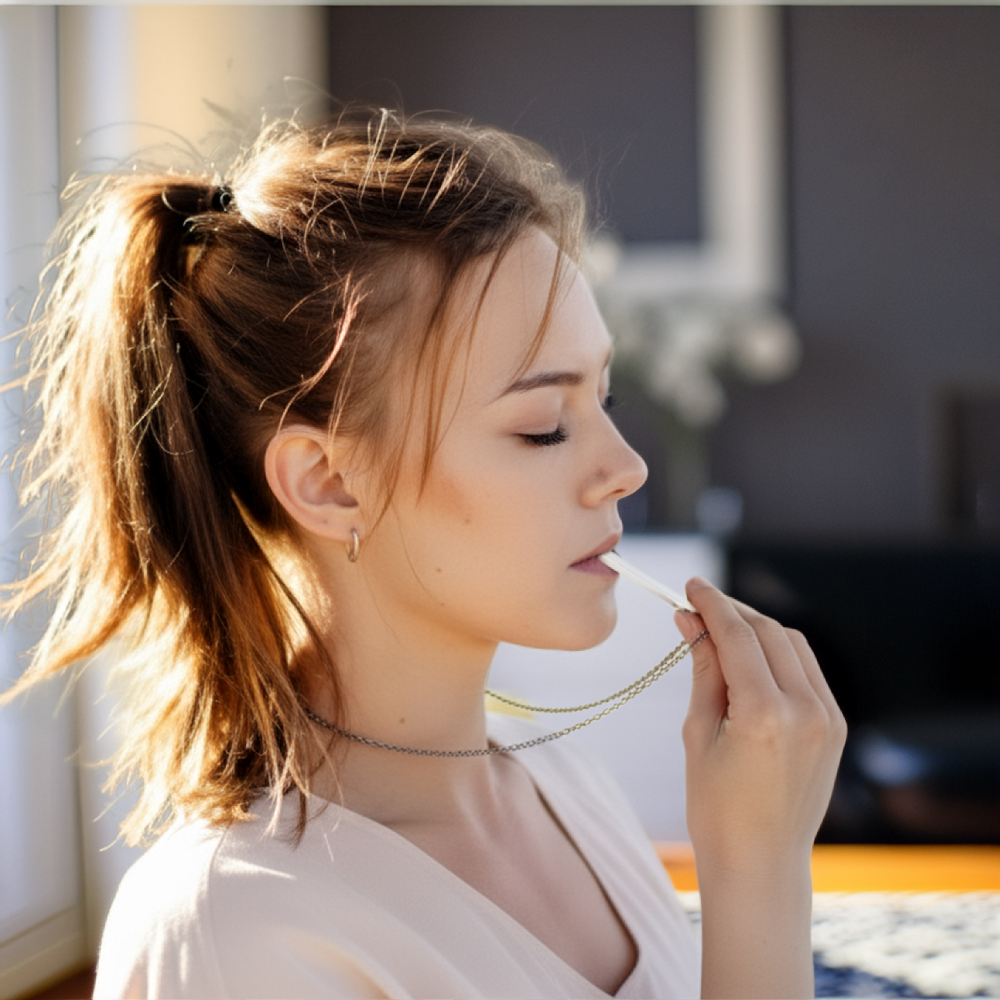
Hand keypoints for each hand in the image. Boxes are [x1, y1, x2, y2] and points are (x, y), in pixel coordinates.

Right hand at [675, 576, 845, 880]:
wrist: (760, 862)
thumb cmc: (716, 806)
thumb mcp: (698, 732)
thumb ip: (702, 669)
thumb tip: (690, 621)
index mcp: (765, 715)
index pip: (738, 635)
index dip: (712, 603)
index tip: (691, 585)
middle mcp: (806, 710)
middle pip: (769, 631)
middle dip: (733, 612)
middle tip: (697, 607)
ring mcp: (828, 718)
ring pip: (793, 644)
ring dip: (758, 629)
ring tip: (721, 632)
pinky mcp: (837, 726)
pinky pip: (808, 670)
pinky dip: (779, 654)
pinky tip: (751, 659)